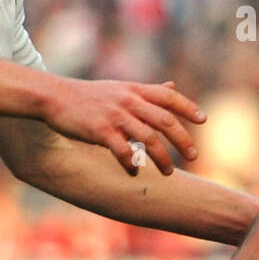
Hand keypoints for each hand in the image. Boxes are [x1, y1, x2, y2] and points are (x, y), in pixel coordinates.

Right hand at [42, 78, 203, 175]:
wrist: (55, 97)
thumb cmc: (90, 95)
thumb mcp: (122, 88)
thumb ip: (148, 90)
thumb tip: (173, 86)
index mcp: (135, 90)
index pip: (169, 97)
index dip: (188, 107)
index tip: (203, 120)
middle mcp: (129, 101)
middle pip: (165, 120)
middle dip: (182, 140)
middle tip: (193, 156)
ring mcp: (115, 116)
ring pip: (148, 138)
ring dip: (162, 158)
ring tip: (168, 173)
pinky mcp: (100, 130)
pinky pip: (123, 150)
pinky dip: (132, 163)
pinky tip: (136, 173)